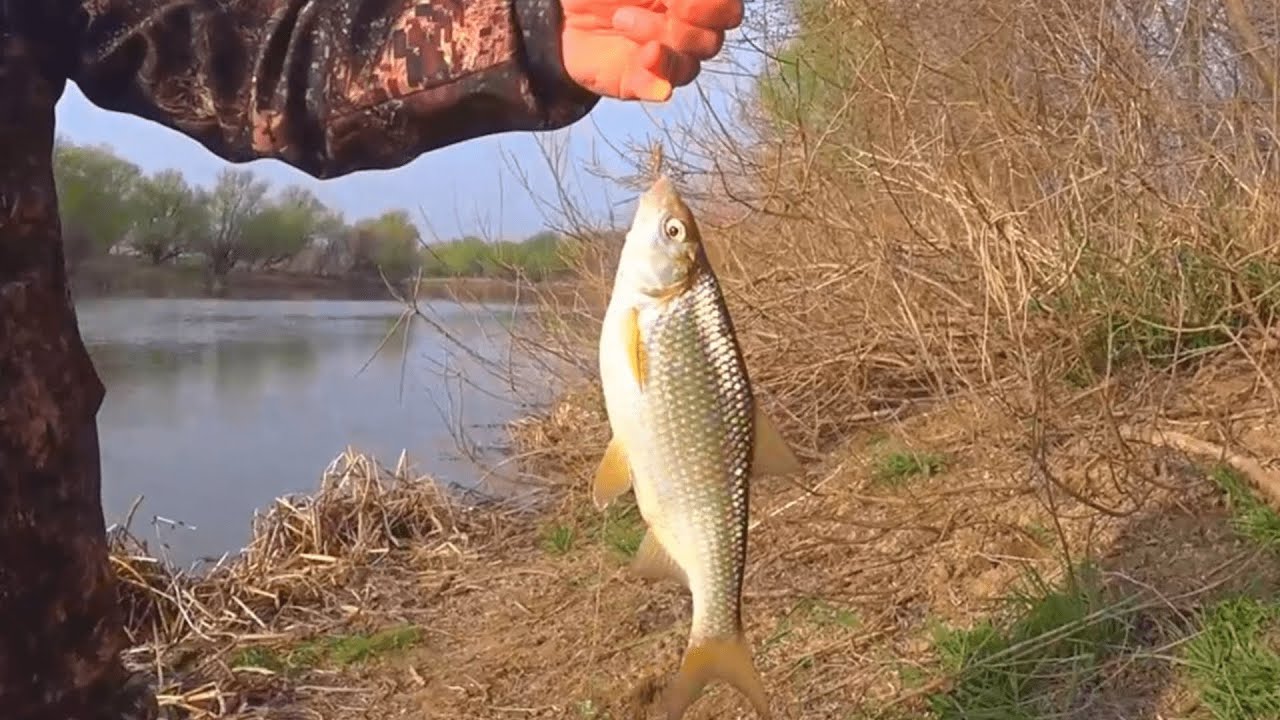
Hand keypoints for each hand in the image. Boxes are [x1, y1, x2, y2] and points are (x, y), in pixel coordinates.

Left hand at [561, 0, 742, 101]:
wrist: (563, 9)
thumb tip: (682, 8)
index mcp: (696, 4)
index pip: (729, 11)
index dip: (710, 5)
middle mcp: (689, 33)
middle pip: (711, 42)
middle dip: (681, 25)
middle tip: (649, 2)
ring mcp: (667, 61)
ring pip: (688, 67)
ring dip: (658, 39)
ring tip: (621, 20)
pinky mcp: (643, 83)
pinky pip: (660, 89)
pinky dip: (654, 80)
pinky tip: (641, 59)